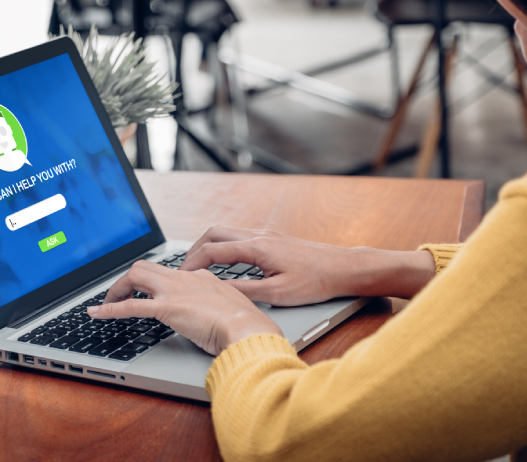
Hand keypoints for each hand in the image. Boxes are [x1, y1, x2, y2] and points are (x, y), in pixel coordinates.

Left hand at [87, 261, 281, 355]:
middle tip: (121, 295)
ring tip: (106, 302)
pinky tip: (97, 313)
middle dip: (129, 280)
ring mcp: (175, 292)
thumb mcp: (232, 309)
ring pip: (136, 276)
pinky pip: (131, 306)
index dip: (157, 283)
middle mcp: (185, 279)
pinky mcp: (167, 308)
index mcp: (202, 277)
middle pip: (147, 267)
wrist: (249, 329)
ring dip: (117, 289)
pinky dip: (109, 308)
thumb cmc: (246, 325)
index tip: (151, 293)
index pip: (171, 273)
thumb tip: (215, 317)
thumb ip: (220, 307)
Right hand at [179, 226, 435, 305]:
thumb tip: (219, 292)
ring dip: (209, 246)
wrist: (345, 268)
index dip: (192, 263)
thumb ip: (246, 292)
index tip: (181, 276)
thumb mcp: (278, 294)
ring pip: (227, 232)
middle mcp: (259, 235)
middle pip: (214, 233)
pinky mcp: (274, 239)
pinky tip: (226, 262)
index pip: (213, 250)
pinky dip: (224, 246)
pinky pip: (239, 236)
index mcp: (257, 248)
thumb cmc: (317, 282)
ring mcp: (267, 235)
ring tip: (200, 265)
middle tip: (185, 268)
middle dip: (194, 249)